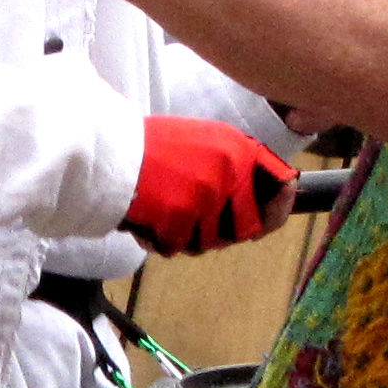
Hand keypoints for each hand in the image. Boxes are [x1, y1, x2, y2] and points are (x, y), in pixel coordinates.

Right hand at [125, 115, 292, 254]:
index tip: (269, 223)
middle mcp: (230, 169)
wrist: (109, 150)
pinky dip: (159, 239)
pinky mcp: (182, 215)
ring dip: (186, 237)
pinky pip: (176, 246)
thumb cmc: (151, 148)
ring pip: (208, 242)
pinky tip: (146, 219)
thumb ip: (234, 166)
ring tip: (163, 213)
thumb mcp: (204, 142)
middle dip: (221, 234)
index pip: (278, 187)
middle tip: (195, 225)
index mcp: (238, 147)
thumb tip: (272, 197)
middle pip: (243, 228)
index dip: (276, 210)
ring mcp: (207, 193)